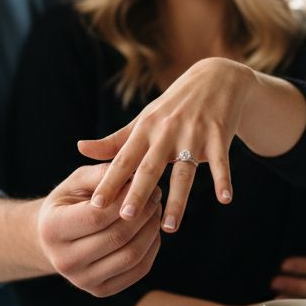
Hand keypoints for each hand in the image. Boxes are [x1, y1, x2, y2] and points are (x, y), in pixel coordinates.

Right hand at [37, 164, 162, 296]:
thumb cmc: (68, 204)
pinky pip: (137, 271)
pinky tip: (152, 231)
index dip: (125, 198)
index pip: (98, 216)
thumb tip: (137, 176)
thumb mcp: (77, 182)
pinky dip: (151, 248)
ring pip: (131, 255)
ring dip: (151, 230)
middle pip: (117, 237)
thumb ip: (103, 174)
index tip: (143, 181)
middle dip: (143, 213)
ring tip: (156, 210)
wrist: (53, 239)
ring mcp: (82, 280)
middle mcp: (64, 261)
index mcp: (52, 229)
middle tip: (156, 194)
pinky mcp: (100, 291)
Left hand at [78, 57, 254, 233]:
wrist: (216, 78)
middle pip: (150, 168)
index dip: (109, 182)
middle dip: (138, 193)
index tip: (95, 206)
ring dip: (178, 200)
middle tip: (125, 219)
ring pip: (184, 171)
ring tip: (170, 228)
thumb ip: (115, 140)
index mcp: (145, 129)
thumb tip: (80, 149)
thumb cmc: (173, 106)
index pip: (123, 160)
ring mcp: (194, 133)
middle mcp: (167, 132)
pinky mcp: (219, 135)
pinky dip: (223, 179)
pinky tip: (225, 199)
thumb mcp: (144, 119)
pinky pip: (220, 161)